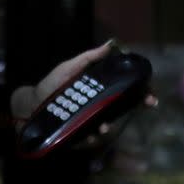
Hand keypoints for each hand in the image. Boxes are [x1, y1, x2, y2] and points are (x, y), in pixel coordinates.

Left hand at [11, 41, 157, 144]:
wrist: (32, 104)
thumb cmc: (51, 84)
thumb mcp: (69, 67)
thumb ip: (89, 58)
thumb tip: (109, 44)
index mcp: (98, 90)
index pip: (124, 91)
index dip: (140, 92)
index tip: (151, 94)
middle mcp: (98, 106)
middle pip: (123, 108)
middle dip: (137, 106)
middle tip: (146, 104)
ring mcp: (90, 121)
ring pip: (108, 125)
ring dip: (109, 126)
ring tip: (103, 126)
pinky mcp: (79, 135)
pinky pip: (90, 139)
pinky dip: (91, 138)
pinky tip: (89, 134)